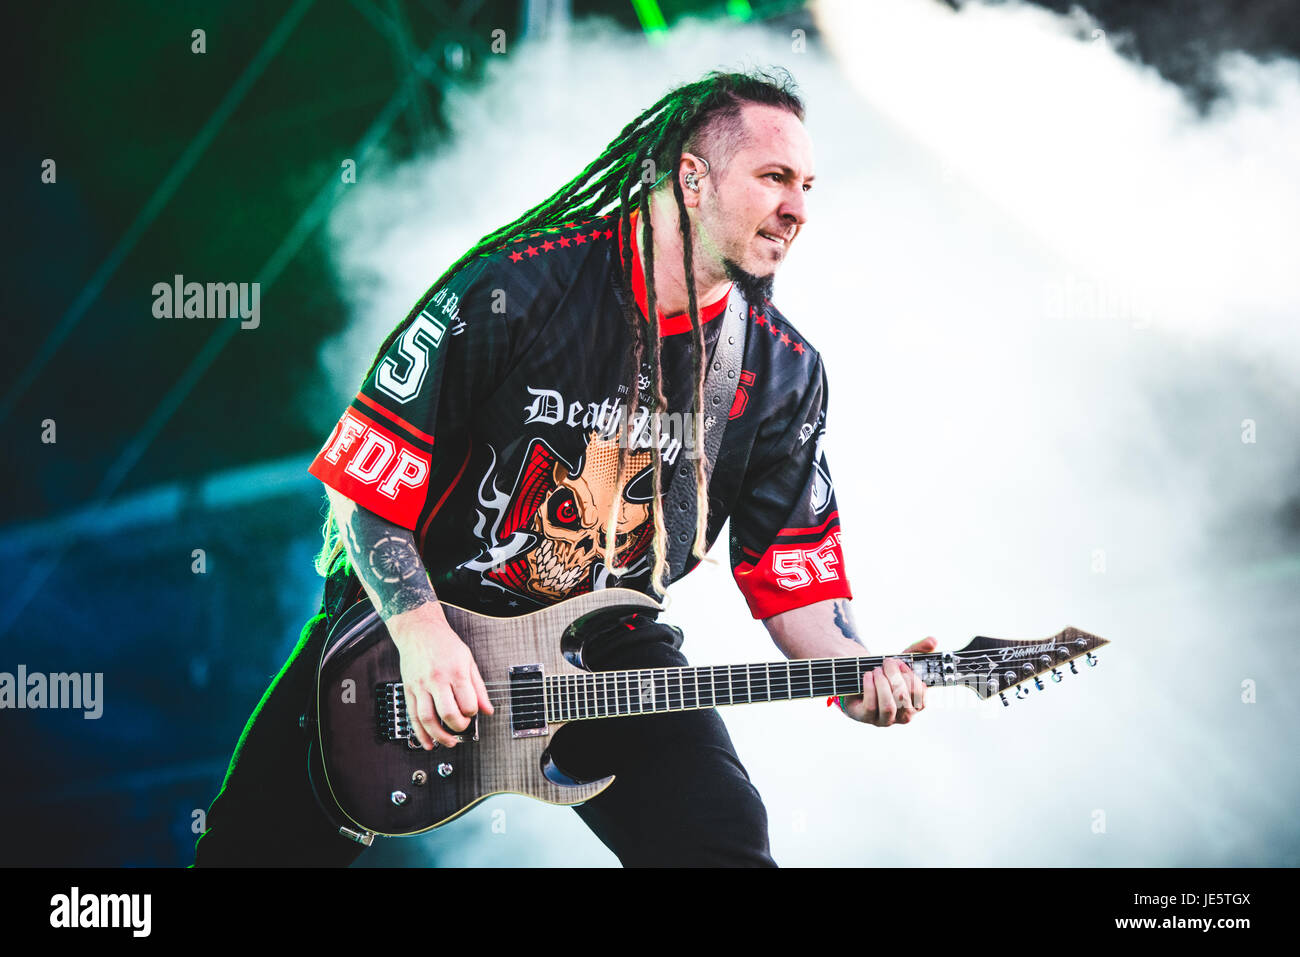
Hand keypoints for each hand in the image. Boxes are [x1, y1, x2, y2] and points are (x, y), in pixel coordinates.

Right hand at [390, 615, 493, 749]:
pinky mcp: (409, 689)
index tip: (472, 712)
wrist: (419, 630)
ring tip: (449, 742)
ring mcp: (420, 685)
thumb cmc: (444, 643)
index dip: (472, 713)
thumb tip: (488, 710)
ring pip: (427, 718)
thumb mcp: (468, 660)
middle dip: (458, 726)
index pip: (467, 703)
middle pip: (447, 713)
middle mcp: (436, 679)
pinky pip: (412, 716)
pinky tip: (427, 742)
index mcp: (455, 672)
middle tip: (462, 727)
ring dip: (438, 736)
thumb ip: (478, 688)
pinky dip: (420, 733)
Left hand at [839, 636, 937, 726]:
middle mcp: (902, 716)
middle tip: (887, 663)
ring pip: (888, 706)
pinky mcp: (866, 718)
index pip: (921, 697)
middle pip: (904, 699)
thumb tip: (933, 640)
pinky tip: (868, 676)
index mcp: (915, 705)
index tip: (901, 663)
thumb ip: (918, 650)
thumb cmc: (885, 674)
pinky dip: (870, 687)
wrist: (858, 680)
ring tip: (876, 670)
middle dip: (895, 677)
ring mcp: (884, 719)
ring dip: (882, 684)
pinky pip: (871, 706)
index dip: (911, 678)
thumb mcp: (902, 661)